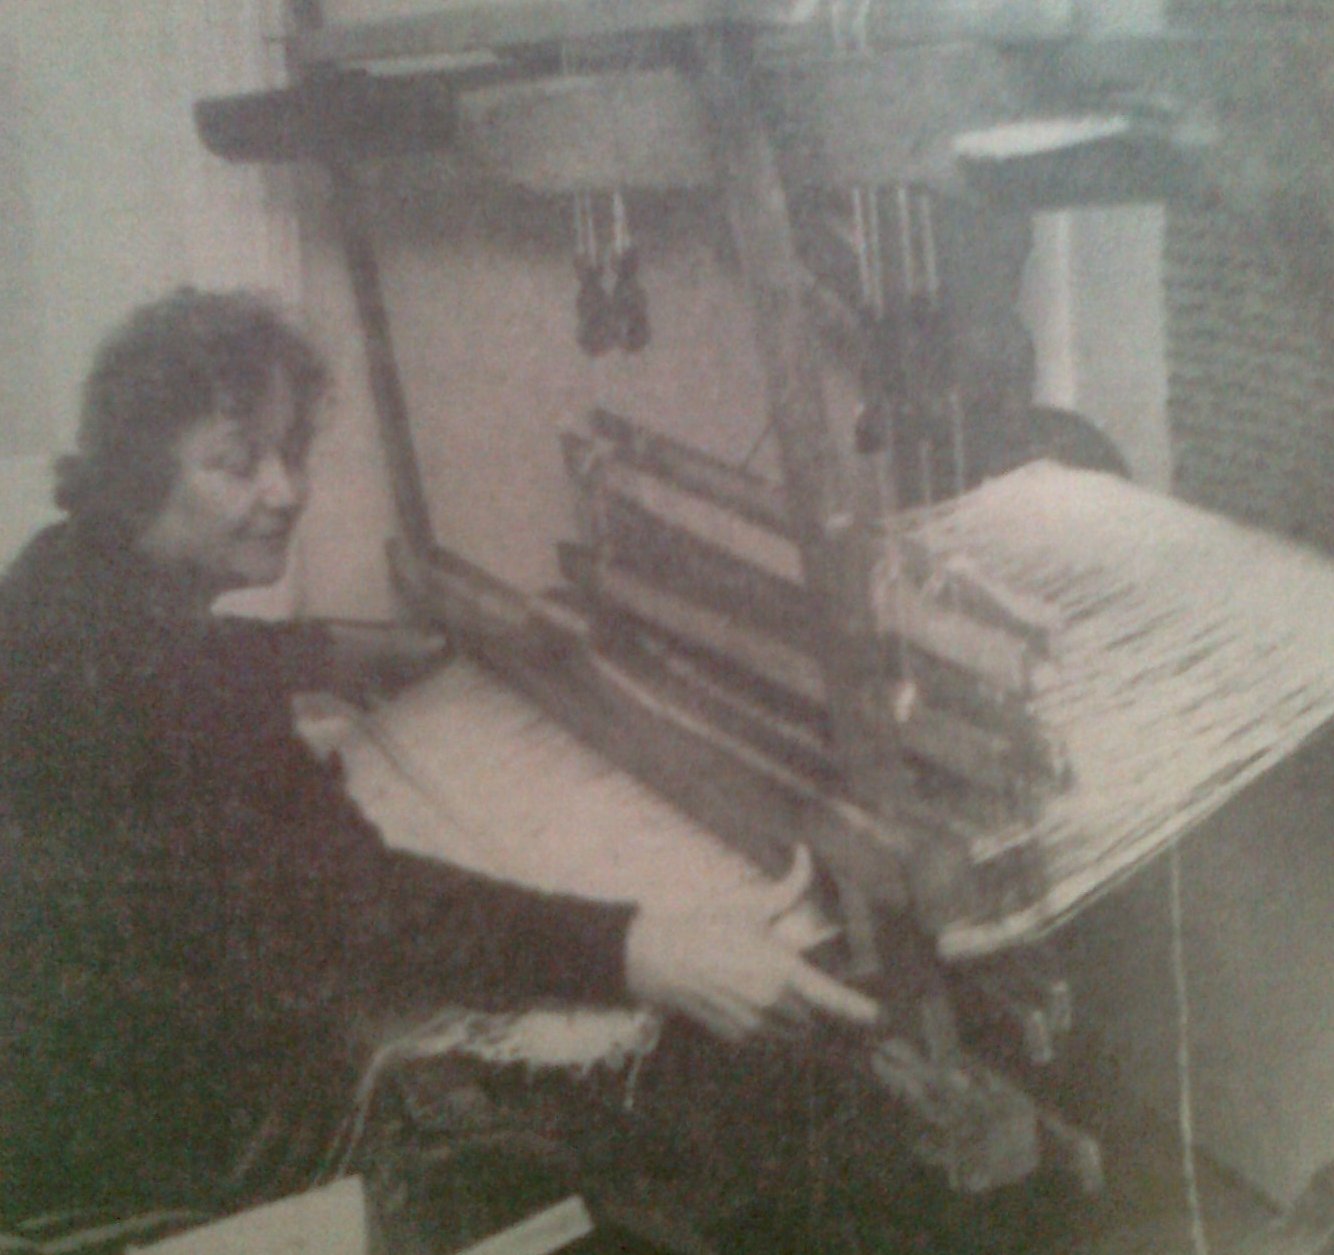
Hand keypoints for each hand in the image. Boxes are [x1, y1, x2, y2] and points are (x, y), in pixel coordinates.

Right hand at [624, 847, 880, 1041]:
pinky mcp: (737, 1038)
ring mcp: (754, 1026)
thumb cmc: (708, 926)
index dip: (859, 1010)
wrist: (659, 958)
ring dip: (798, 1020)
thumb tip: (806, 852)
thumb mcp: (752, 906)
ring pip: (795, 1034)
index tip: (880, 1016)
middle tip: (809, 988)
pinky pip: (770, 1040)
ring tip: (779, 994)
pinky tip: (752, 999)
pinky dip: (772, 1026)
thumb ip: (789, 886)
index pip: (832, 998)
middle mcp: (772, 1003)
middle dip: (818, 1007)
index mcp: (781, 970)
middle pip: (815, 1019)